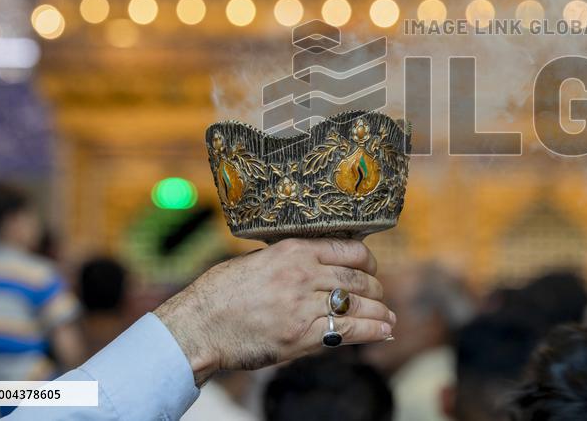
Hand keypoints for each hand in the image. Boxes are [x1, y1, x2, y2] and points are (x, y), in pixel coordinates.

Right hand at [154, 238, 394, 384]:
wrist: (198, 326)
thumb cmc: (221, 293)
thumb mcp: (257, 261)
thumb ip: (288, 262)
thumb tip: (314, 266)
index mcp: (293, 250)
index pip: (348, 250)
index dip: (367, 261)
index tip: (372, 268)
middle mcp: (303, 274)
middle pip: (356, 278)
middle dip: (375, 288)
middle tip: (380, 294)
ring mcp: (304, 305)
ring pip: (357, 304)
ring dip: (379, 310)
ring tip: (388, 316)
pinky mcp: (301, 335)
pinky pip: (348, 330)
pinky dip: (371, 330)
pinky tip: (383, 330)